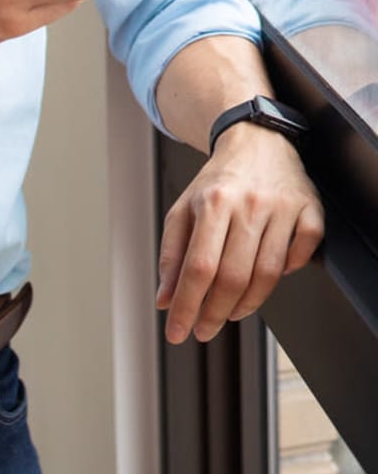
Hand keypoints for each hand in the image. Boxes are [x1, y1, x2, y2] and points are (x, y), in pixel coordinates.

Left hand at [155, 122, 323, 343]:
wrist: (255, 140)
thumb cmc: (218, 181)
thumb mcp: (184, 209)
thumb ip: (172, 254)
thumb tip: (165, 300)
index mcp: (212, 201)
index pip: (198, 267)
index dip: (187, 306)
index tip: (178, 332)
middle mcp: (248, 203)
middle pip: (233, 276)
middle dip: (215, 313)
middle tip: (204, 330)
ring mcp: (282, 205)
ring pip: (269, 273)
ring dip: (247, 304)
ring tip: (230, 312)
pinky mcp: (309, 208)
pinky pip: (304, 252)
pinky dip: (290, 271)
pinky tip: (269, 276)